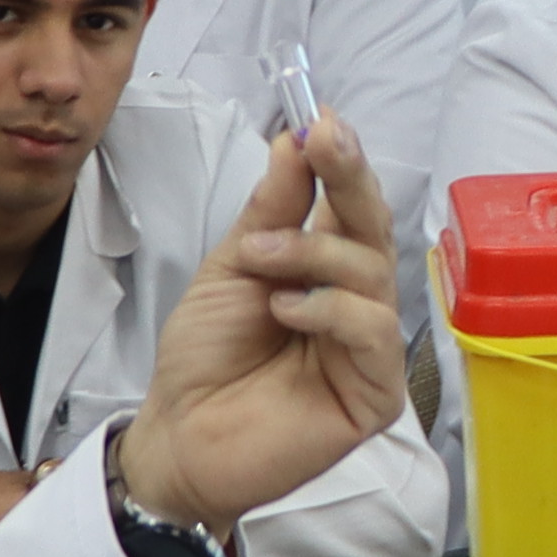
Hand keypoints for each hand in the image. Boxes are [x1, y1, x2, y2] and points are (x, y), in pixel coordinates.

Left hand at [116, 115, 402, 535]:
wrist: (180, 436)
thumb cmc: (206, 357)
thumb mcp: (231, 267)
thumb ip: (271, 211)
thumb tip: (297, 141)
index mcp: (325, 269)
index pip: (350, 206)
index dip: (341, 161)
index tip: (321, 120)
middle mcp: (356, 302)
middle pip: (374, 229)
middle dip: (348, 179)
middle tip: (324, 141)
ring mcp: (370, 348)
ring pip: (373, 274)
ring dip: (314, 252)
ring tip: (259, 260)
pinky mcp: (376, 393)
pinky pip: (374, 331)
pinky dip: (329, 310)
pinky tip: (287, 310)